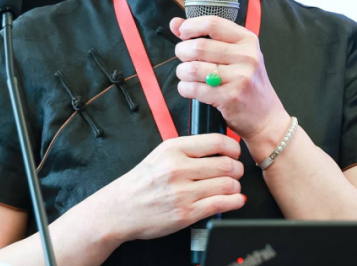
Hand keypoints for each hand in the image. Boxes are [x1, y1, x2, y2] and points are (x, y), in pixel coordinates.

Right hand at [92, 134, 246, 242]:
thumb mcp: (161, 154)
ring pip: (227, 185)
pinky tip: (235, 200)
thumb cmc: (141, 183)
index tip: (235, 152)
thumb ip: (189, 149)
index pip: (216, 142)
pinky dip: (235, 201)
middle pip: (226, 164)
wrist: (119, 210)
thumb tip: (220, 148)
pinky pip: (221, 204)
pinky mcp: (186, 213)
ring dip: (236, 186)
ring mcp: (182, 192)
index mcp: (173, 149)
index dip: (233, 148)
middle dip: (237, 168)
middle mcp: (178, 169)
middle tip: (236, 171)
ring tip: (232, 187)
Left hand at [170, 16, 289, 142]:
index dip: (191, 26)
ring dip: (182, 72)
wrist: (266, 117)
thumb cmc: (248, 83)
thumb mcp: (236, 55)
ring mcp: (240, 77)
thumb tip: (176, 23)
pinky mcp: (230, 97)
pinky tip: (190, 88)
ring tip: (186, 74)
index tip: (182, 34)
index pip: (212, 23)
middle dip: (182, 52)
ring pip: (193, 68)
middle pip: (199, 46)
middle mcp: (246, 56)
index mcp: (248, 40)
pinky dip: (185, 88)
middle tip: (184, 58)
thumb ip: (207, 37)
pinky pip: (194, 88)